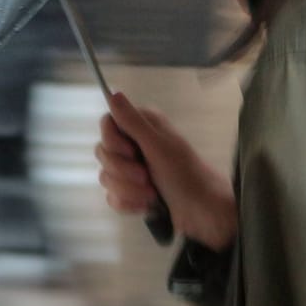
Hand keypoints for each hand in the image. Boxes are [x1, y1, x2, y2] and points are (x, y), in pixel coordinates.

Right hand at [96, 92, 236, 249]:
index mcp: (144, 126)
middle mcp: (136, 144)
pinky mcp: (132, 192)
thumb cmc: (186, 174)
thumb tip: (113, 94)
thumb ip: (132, 121)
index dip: (113, 141)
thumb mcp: (158, 145)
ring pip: (106, 178)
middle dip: (123, 171)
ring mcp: (132, 170)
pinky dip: (129, 204)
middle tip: (146, 176)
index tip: (130, 151)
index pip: (107, 124)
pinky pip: (113, 198)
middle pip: (103, 152)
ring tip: (152, 194)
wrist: (202, 211)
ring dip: (129, 190)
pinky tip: (146, 206)